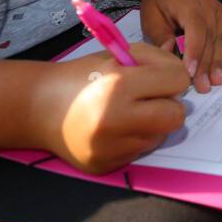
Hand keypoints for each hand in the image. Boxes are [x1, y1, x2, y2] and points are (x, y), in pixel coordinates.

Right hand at [34, 43, 188, 173]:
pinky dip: (135, 138)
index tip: (160, 77)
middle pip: (176, 117)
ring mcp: (110, 148)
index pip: (176, 82)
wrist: (38, 108)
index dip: (172, 76)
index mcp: (118, 86)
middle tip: (152, 98)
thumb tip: (183, 81)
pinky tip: (115, 129)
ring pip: (160, 136)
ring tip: (128, 112)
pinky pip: (140, 151)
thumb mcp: (117, 55)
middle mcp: (116, 121)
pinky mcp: (106, 166)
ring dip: (152, 123)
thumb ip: (155, 61)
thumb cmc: (82, 76)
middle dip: (169, 104)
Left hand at [138, 0, 221, 91]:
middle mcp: (208, 6)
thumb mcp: (151, 18)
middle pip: (210, 38)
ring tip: (217, 80)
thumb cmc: (158, 4)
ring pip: (221, 38)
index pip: (195, 31)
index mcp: (189, 5)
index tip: (189, 73)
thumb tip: (168, 51)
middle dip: (207, 64)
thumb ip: (160, 35)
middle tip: (204, 87)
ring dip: (220, 61)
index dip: (194, 53)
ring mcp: (219, 10)